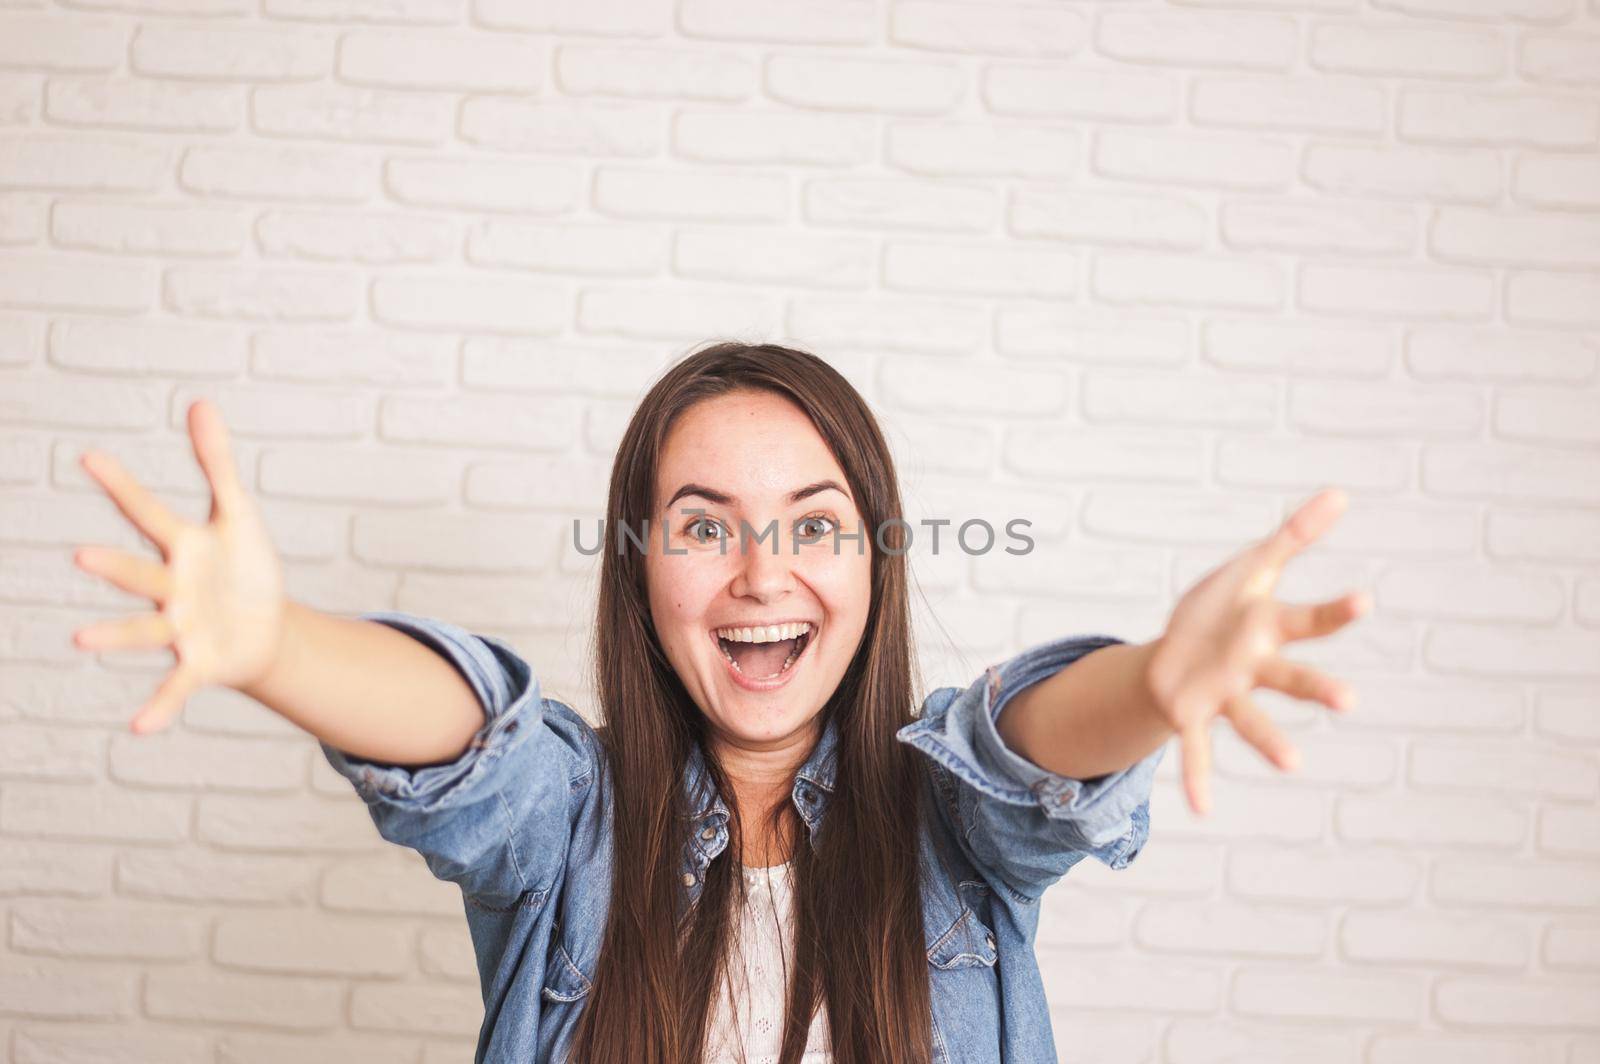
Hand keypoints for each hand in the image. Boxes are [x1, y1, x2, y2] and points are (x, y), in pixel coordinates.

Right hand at [71, 399, 286, 734]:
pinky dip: (160, 705)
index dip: (121, 485)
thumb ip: (215, 462)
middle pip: (141, 574)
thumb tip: (200, 402)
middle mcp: (171, 587)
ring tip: (80, 639)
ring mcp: (180, 628)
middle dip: (115, 567)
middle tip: (82, 555)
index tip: (88, 457)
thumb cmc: (243, 567)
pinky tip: (138, 727)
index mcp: (182, 546)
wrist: (267, 628)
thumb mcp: (238, 513)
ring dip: (116, 635)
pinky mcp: (200, 662)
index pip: (147, 511)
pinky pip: (176, 684)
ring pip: (145, 630)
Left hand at [1145, 488, 1370, 815]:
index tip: (1365, 601)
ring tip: (1292, 766)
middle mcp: (1254, 667)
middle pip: (1291, 677)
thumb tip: (1341, 494)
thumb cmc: (1221, 610)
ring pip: (1252, 720)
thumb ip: (1294, 535)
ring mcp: (1226, 695)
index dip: (1335, 611)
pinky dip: (1197, 777)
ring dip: (1269, 741)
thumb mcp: (1251, 567)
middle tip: (1348, 702)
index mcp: (1267, 628)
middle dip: (1317, 688)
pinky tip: (1201, 811)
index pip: (1308, 619)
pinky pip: (1195, 749)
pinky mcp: (1191, 714)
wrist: (1174, 655)